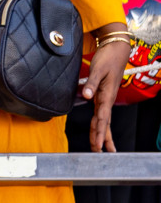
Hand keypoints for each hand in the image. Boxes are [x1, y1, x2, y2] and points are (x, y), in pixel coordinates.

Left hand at [83, 25, 129, 151]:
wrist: (115, 50)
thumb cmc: (107, 59)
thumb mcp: (98, 70)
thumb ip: (91, 84)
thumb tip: (87, 96)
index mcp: (106, 95)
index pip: (102, 118)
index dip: (99, 132)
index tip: (98, 145)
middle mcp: (106, 99)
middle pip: (104, 123)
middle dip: (101, 138)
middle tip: (99, 152)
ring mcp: (105, 97)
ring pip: (103, 119)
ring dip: (101, 133)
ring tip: (101, 147)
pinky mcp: (103, 94)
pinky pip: (101, 112)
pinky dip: (99, 123)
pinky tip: (99, 129)